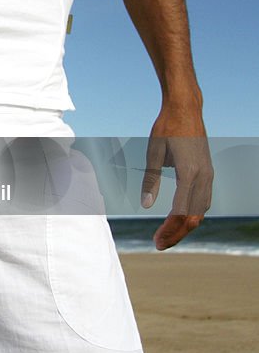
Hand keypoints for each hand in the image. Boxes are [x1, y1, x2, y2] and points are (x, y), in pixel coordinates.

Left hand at [142, 112, 213, 250]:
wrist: (186, 108)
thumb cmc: (167, 127)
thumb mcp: (153, 153)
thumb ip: (150, 181)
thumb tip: (145, 205)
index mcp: (189, 173)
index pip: (181, 212)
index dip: (169, 230)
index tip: (156, 240)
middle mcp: (203, 176)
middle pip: (194, 216)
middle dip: (177, 233)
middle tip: (159, 244)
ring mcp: (208, 174)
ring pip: (201, 210)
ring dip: (185, 225)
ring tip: (167, 234)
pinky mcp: (208, 171)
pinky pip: (203, 199)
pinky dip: (192, 213)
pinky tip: (179, 217)